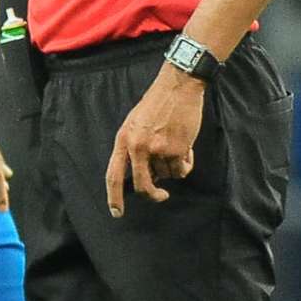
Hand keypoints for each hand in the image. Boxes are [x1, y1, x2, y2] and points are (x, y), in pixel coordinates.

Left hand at [105, 68, 203, 214]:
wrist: (178, 87)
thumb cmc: (156, 105)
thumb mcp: (134, 124)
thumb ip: (134, 149)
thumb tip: (145, 176)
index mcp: (123, 140)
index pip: (113, 175)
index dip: (114, 197)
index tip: (117, 213)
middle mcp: (138, 147)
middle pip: (143, 185)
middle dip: (153, 195)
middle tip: (162, 196)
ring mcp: (158, 149)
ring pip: (167, 175)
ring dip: (174, 167)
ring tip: (177, 145)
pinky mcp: (177, 149)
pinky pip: (182, 170)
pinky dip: (186, 164)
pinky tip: (187, 148)